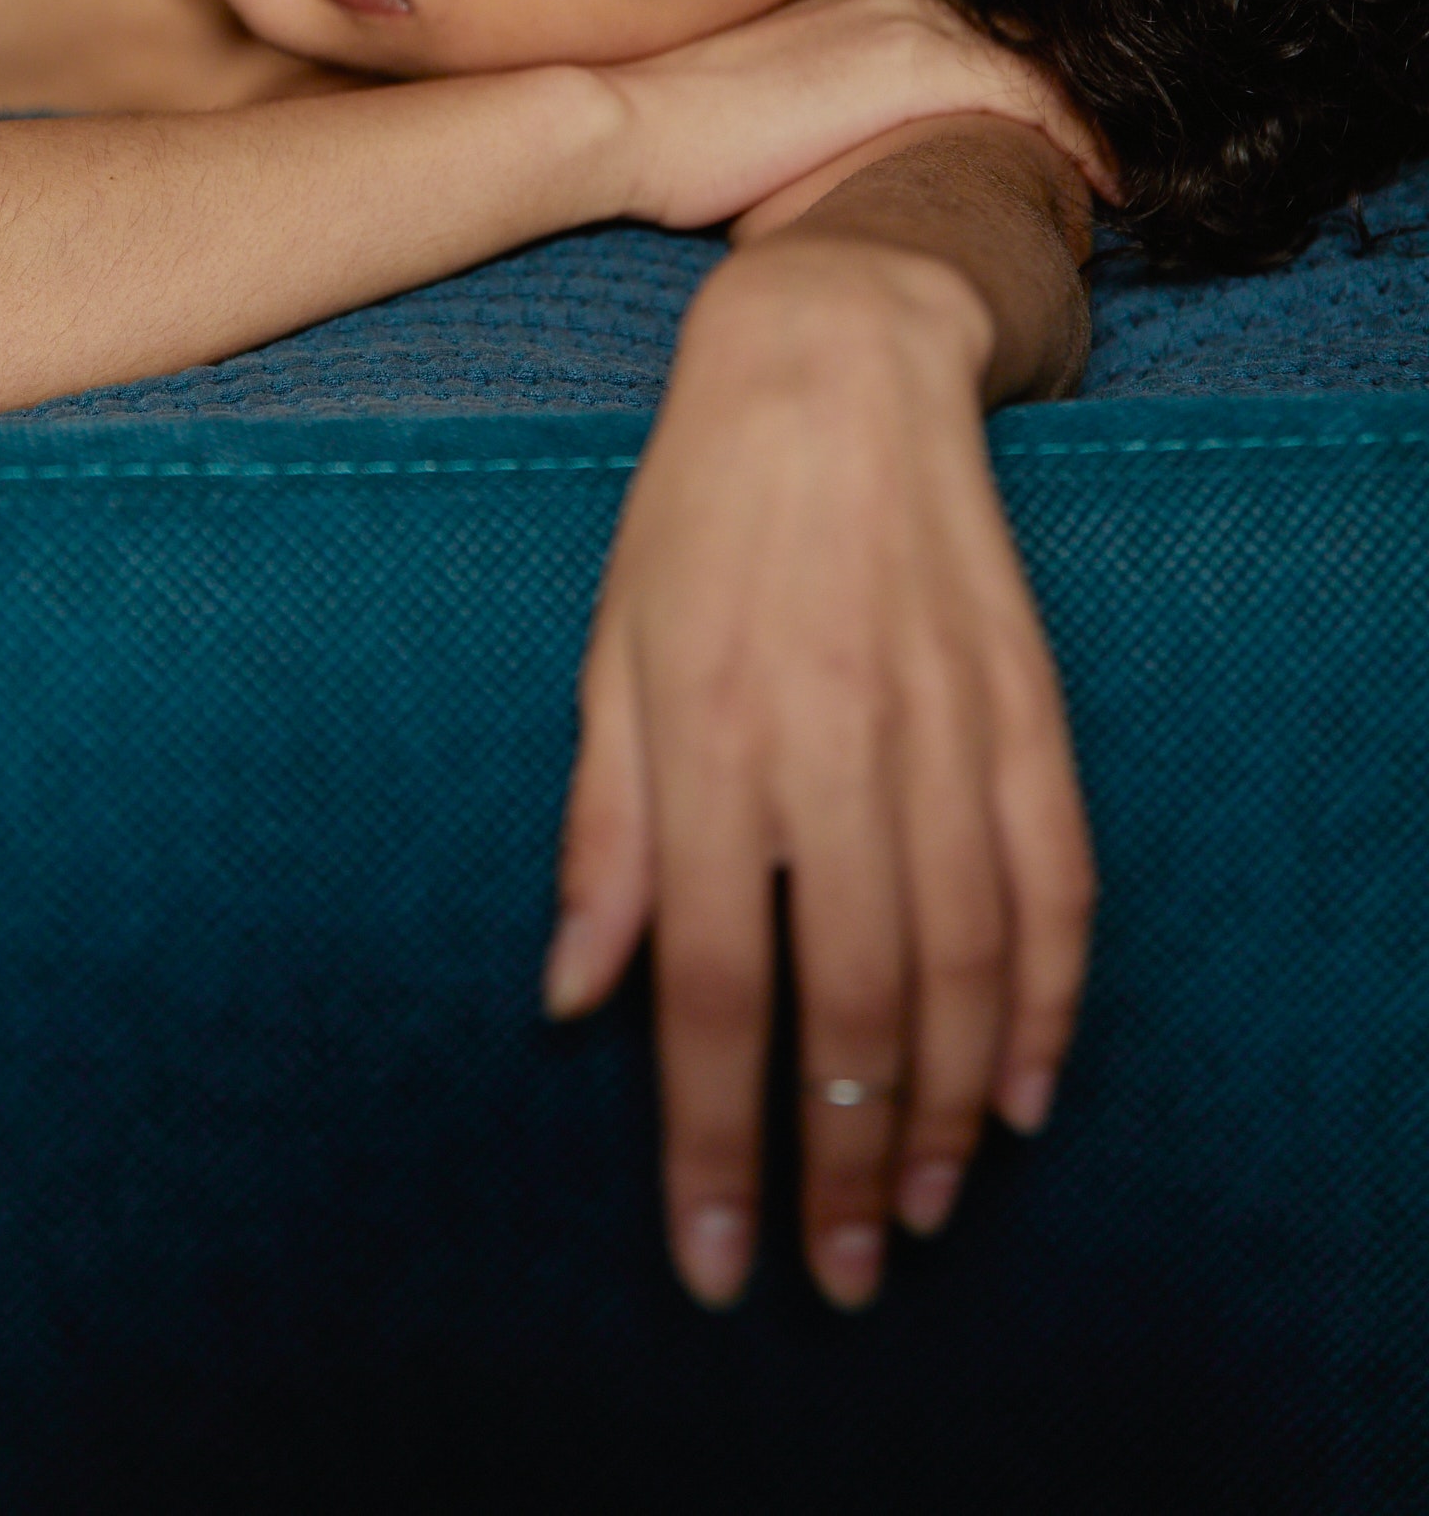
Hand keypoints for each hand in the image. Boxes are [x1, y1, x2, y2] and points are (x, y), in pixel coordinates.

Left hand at [542, 231, 1096, 1311]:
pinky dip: (1050, 999)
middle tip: (836, 1271)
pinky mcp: (1026, 706)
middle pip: (848, 1009)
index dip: (711, 1140)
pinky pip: (1056, 883)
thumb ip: (601, 832)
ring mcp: (944, 729)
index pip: (706, 990)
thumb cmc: (695, 512)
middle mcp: (830, 750)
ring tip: (919, 1212)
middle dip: (842, 1169)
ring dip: (947, 1114)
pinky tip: (1024, 1087)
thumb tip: (571, 997)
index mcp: (706, 742)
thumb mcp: (609, 654)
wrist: (837, 356)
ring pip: (964, 968)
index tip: (715, 1255)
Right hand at [596, 0, 1114, 230]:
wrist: (631, 125)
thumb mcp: (762, 119)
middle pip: (1017, 46)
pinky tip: (1106, 187)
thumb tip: (834, 175)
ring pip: (1039, 68)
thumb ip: (815, 122)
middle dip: (1058, 107)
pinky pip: (1040, 99)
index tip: (1039, 150)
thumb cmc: (673, 139)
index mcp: (858, 1)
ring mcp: (913, 24)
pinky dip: (1082, 140)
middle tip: (1092, 171)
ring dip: (1079, 125)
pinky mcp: (926, 65)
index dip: (1012, 96)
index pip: (968, 41)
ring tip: (1106, 182)